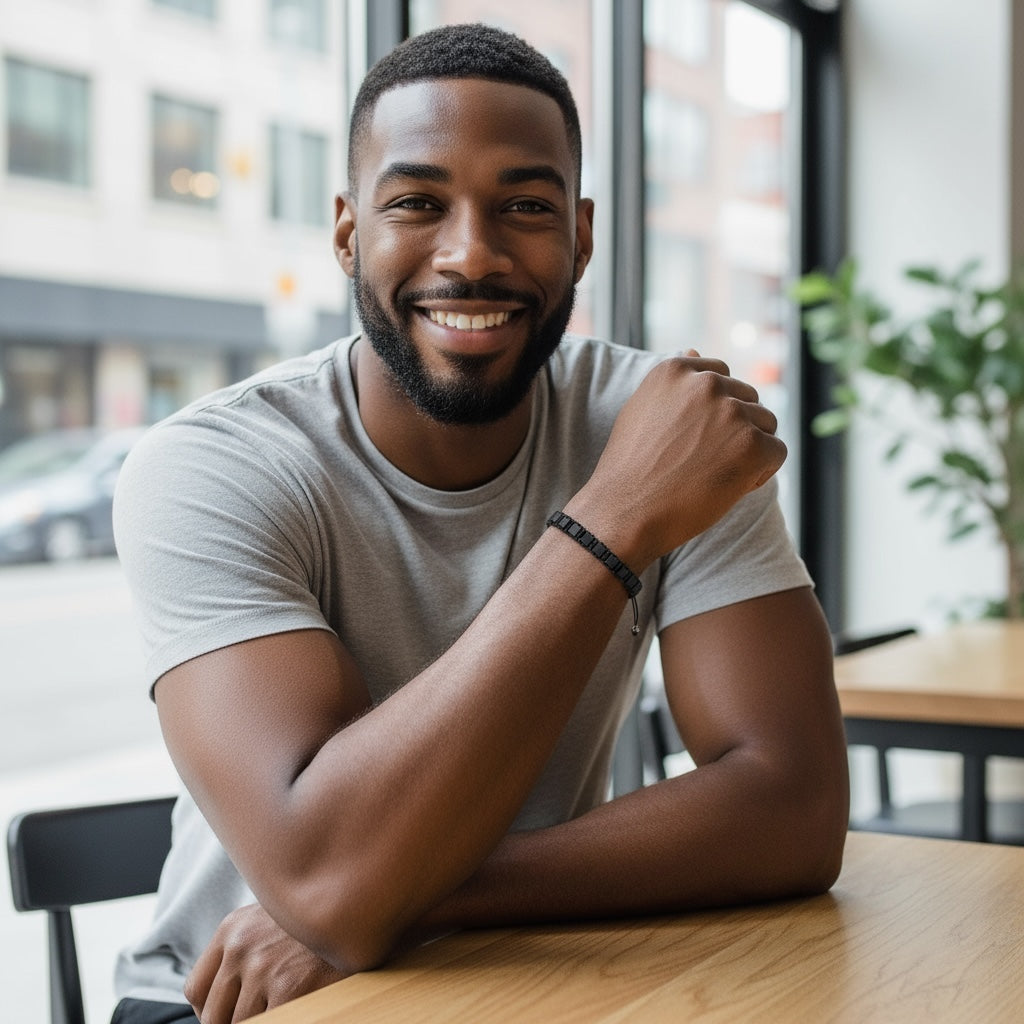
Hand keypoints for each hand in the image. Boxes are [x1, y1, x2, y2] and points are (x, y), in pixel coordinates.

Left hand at [185, 903, 347, 1022]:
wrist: (357, 904)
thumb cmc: (316, 919)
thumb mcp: (269, 920)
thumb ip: (242, 949)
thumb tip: (221, 998)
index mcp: (232, 928)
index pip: (196, 989)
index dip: (209, 1012)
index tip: (228, 1017)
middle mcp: (242, 946)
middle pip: (213, 1016)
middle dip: (233, 1023)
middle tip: (260, 1012)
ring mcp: (264, 968)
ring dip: (260, 1019)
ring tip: (281, 1004)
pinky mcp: (291, 988)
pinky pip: (270, 1023)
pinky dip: (281, 1018)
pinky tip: (297, 1006)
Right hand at [576, 353, 785, 564]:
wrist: (624, 512)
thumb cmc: (630, 469)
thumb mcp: (642, 410)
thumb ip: (674, 384)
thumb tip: (695, 350)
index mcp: (676, 369)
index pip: (720, 377)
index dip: (714, 413)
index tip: (695, 439)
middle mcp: (706, 384)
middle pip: (747, 399)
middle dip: (734, 430)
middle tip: (702, 463)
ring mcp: (731, 412)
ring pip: (766, 424)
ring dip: (748, 450)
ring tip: (713, 475)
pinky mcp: (752, 444)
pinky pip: (777, 452)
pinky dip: (760, 473)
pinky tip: (728, 488)